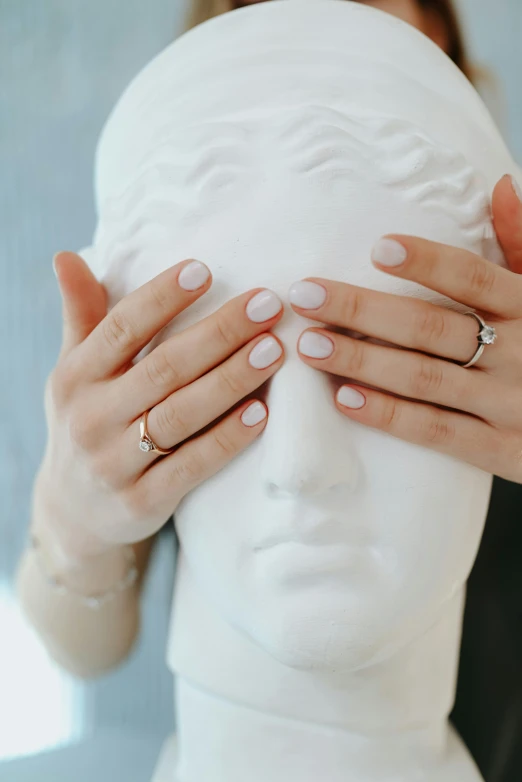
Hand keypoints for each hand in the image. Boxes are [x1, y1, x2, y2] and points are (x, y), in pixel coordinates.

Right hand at [35, 253, 284, 563]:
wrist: (72, 513)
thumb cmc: (87, 423)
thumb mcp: (73, 373)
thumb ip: (82, 316)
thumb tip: (66, 255)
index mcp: (75, 377)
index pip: (121, 328)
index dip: (162, 297)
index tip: (204, 269)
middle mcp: (90, 418)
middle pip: (163, 368)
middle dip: (220, 333)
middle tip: (267, 304)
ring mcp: (114, 463)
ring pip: (181, 415)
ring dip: (231, 380)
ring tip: (273, 349)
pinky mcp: (141, 502)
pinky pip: (191, 466)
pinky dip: (226, 439)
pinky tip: (261, 412)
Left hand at [290, 174, 521, 483]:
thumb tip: (498, 184)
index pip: (472, 277)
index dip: (426, 262)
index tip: (377, 248)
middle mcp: (519, 352)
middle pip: (431, 326)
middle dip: (363, 310)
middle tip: (305, 296)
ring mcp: (508, 403)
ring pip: (424, 378)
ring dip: (362, 360)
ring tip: (310, 346)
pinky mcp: (501, 449)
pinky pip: (438, 431)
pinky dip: (390, 415)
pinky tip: (345, 398)